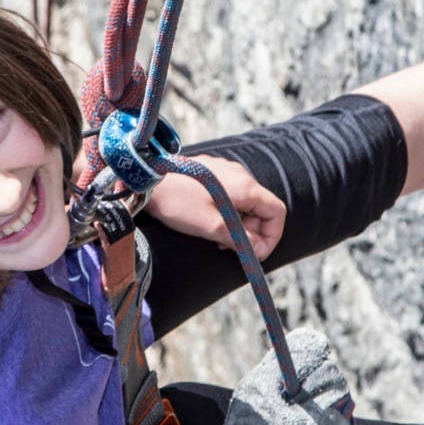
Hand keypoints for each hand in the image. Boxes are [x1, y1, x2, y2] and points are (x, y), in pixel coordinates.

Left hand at [145, 156, 285, 260]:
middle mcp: (240, 175)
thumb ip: (239, 239)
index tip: (257, 252)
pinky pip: (230, 195)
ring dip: (238, 224)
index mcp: (245, 186)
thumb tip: (258, 249)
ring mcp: (225, 171)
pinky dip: (227, 213)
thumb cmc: (178, 202)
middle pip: (261, 208)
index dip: (271, 236)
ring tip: (218, 238)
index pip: (276, 211)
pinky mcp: (212, 173)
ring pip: (245, 203)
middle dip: (252, 232)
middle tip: (232, 248)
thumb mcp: (211, 226)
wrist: (147, 180)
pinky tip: (208, 222)